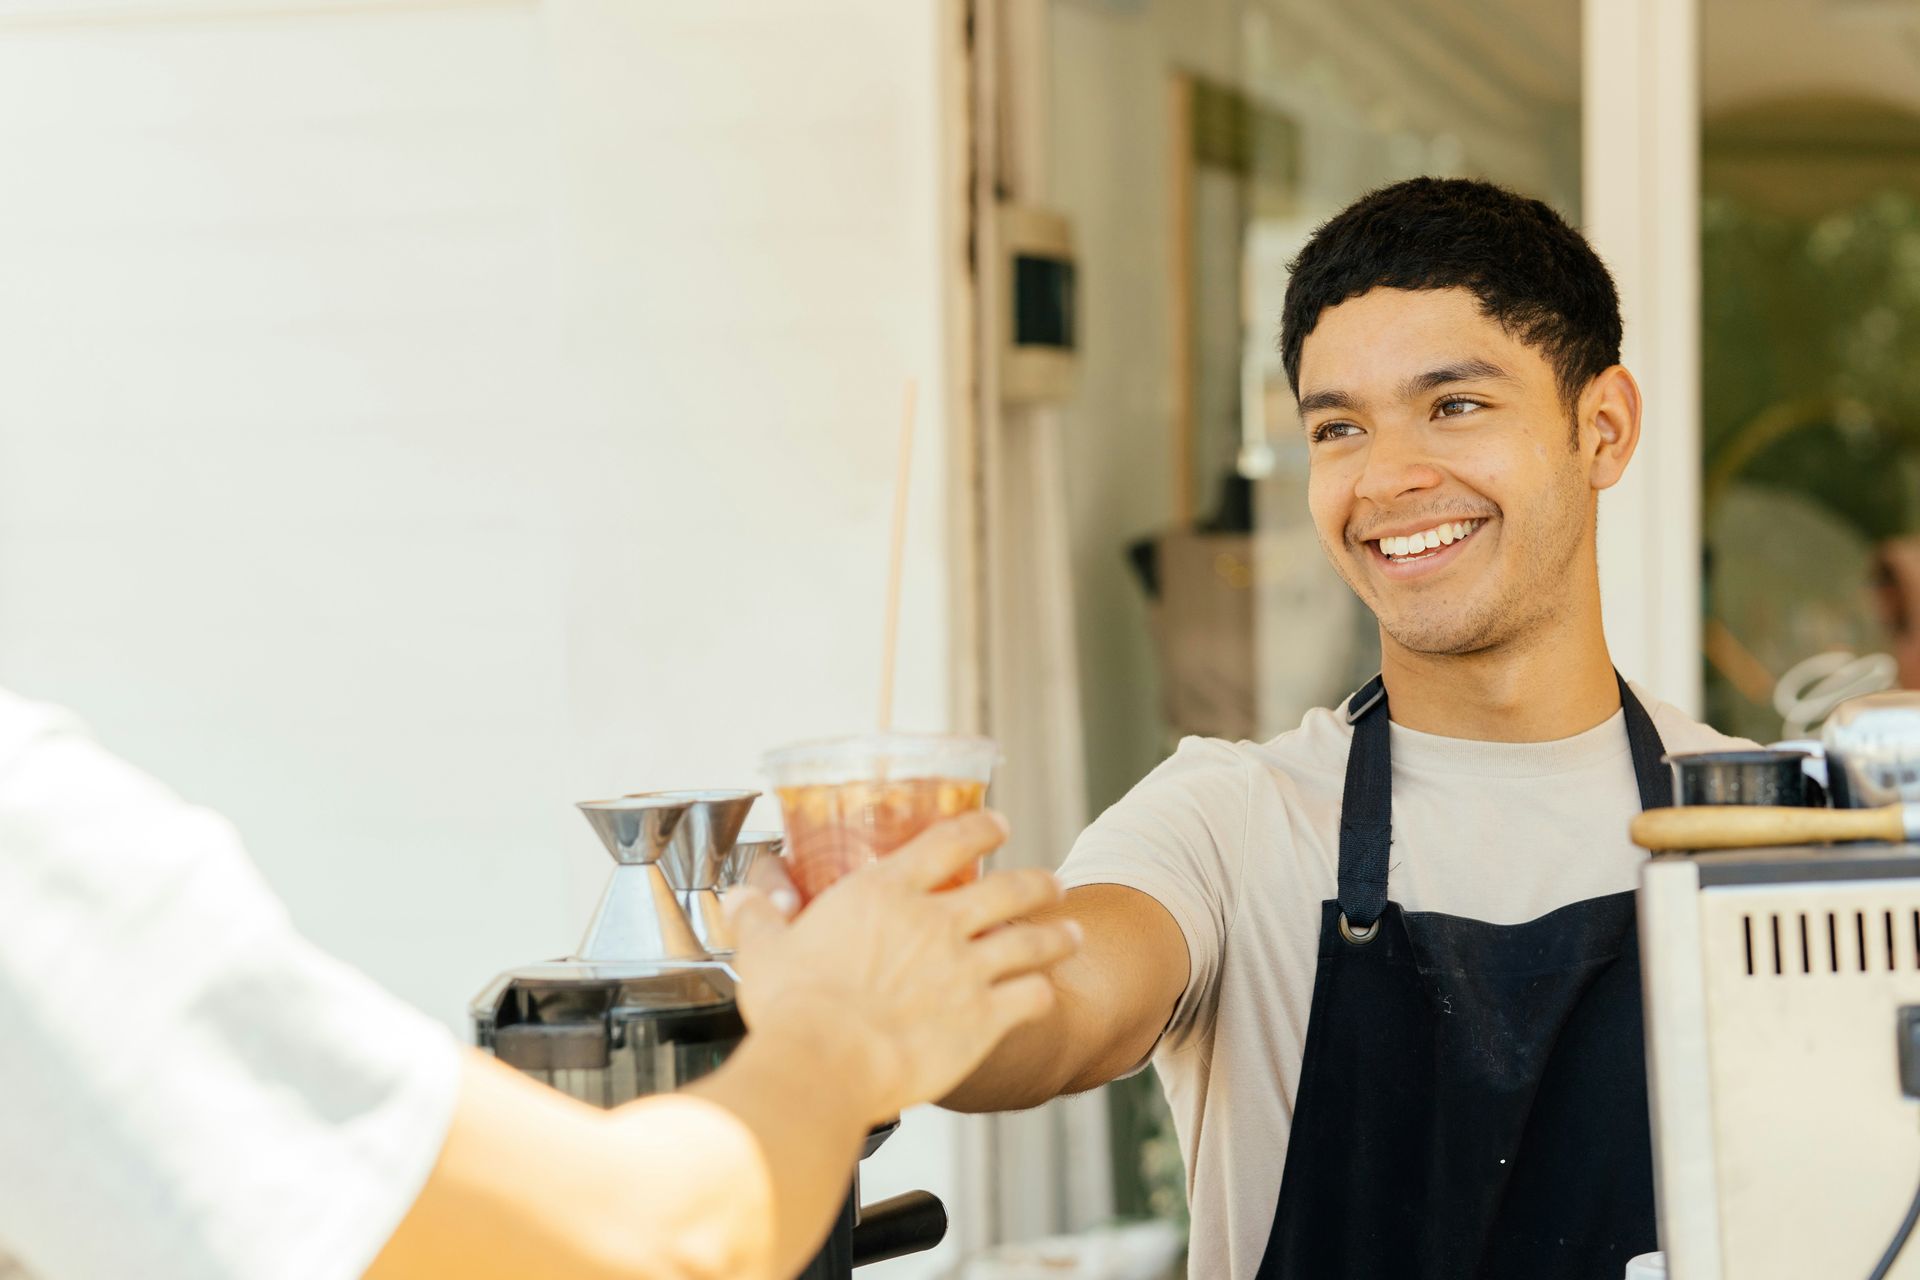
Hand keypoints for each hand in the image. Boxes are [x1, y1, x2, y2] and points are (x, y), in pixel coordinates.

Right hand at [726, 811, 1078, 1124]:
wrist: (826, 1062)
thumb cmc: (794, 1008)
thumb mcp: (763, 949)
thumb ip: (758, 917)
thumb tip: (741, 897)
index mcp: (886, 894)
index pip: (948, 842)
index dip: (981, 827)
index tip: (997, 824)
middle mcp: (936, 923)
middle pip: (1007, 888)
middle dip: (1037, 882)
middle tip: (1053, 881)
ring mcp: (967, 969)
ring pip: (1032, 942)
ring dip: (1057, 936)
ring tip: (1072, 934)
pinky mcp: (984, 1017)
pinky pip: (1031, 998)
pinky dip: (1043, 993)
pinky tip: (1046, 994)